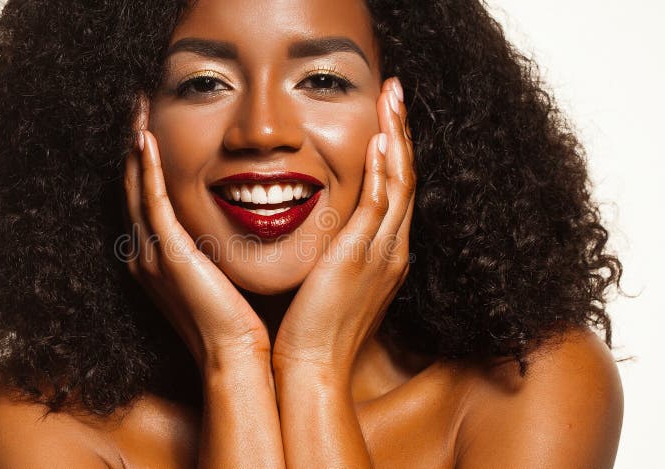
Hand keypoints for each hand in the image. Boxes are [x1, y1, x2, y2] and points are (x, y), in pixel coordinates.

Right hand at [123, 100, 270, 369]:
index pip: (145, 199)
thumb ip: (211, 248)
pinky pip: (153, 202)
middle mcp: (146, 255)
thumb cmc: (236, 320)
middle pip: (132, 187)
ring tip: (138, 108)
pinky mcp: (169, 256)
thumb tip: (229, 222)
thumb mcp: (218, 275)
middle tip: (137, 105)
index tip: (151, 126)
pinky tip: (146, 139)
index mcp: (156, 260)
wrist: (235, 355)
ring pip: (137, 188)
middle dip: (134, 145)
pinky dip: (148, 169)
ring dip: (137, 147)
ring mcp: (153, 255)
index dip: (144, 162)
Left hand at [272, 77, 415, 380]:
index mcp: (385, 255)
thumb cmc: (315, 328)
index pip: (394, 191)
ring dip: (396, 136)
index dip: (394, 152)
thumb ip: (337, 252)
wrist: (310, 365)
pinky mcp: (362, 256)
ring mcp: (382, 252)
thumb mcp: (331, 282)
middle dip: (402, 131)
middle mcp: (392, 250)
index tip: (386, 119)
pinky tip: (379, 138)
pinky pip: (379, 203)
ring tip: (392, 97)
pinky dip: (382, 169)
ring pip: (399, 182)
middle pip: (405, 178)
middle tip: (396, 91)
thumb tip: (326, 233)